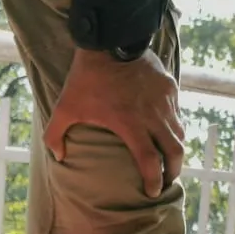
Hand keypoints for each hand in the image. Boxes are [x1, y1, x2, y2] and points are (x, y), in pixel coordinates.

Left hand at [44, 48, 184, 197]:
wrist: (111, 41)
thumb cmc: (86, 79)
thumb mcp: (64, 108)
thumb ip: (55, 136)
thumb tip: (58, 157)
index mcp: (131, 126)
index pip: (150, 162)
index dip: (154, 180)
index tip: (152, 192)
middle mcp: (154, 116)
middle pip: (174, 151)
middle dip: (173, 170)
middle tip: (166, 180)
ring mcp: (165, 101)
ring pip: (179, 132)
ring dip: (176, 149)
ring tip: (170, 160)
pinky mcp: (169, 87)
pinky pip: (177, 112)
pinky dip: (174, 126)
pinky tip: (166, 132)